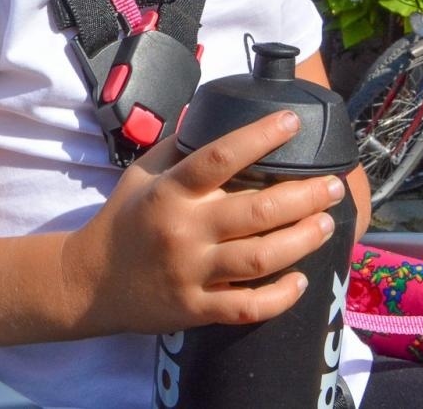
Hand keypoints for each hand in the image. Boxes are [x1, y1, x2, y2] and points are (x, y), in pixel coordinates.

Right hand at [61, 111, 343, 336]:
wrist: (90, 282)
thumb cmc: (124, 220)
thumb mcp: (142, 174)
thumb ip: (176, 147)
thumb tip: (209, 113)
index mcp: (170, 192)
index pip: (219, 157)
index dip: (259, 137)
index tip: (292, 123)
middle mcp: (184, 231)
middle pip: (255, 212)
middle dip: (303, 197)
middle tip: (332, 186)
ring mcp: (191, 273)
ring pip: (259, 259)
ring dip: (301, 241)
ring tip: (326, 223)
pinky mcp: (196, 309)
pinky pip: (246, 307)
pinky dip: (279, 297)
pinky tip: (301, 280)